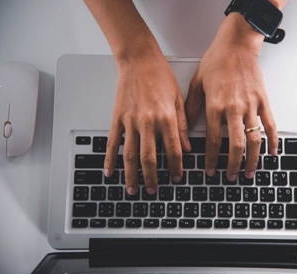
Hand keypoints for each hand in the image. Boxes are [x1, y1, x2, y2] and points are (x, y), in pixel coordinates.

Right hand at [104, 52, 190, 194]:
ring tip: (133, 190)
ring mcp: (130, 121)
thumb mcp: (179, 100)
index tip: (177, 178)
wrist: (139, 60)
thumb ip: (182, 126)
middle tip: (155, 191)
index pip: (173, 151)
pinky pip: (112, 143)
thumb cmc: (160, 76)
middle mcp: (147, 122)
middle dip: (152, 178)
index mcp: (166, 118)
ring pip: (130, 155)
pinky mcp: (117, 118)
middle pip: (149, 158)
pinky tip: (109, 172)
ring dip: (131, 175)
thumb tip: (188, 148)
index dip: (176, 168)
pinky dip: (109, 159)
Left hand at [186, 13, 277, 180]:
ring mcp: (251, 106)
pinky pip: (270, 125)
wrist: (237, 44)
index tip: (210, 170)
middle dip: (233, 165)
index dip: (211, 159)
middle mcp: (234, 108)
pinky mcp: (263, 101)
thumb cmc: (216, 61)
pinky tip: (272, 153)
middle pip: (235, 145)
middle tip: (230, 177)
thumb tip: (185, 128)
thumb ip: (192, 107)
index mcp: (215, 106)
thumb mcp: (196, 83)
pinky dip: (272, 141)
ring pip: (254, 139)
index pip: (212, 141)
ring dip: (252, 159)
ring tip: (249, 172)